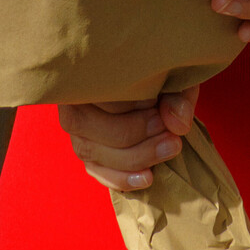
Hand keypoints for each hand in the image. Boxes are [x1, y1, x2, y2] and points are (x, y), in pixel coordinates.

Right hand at [58, 84, 199, 192]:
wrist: (156, 85)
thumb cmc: (160, 74)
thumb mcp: (173, 77)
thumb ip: (177, 96)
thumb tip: (177, 124)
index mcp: (87, 71)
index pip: (97, 92)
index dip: (130, 102)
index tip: (157, 102)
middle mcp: (72, 101)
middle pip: (90, 124)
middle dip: (136, 131)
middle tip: (168, 130)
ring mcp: (77, 130)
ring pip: (92, 151)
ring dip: (135, 156)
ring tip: (170, 148)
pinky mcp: (88, 152)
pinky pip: (97, 171)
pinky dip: (121, 178)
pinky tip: (148, 177)